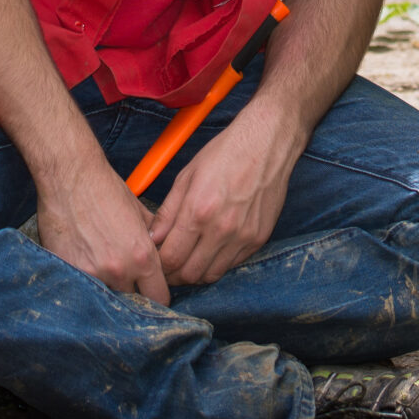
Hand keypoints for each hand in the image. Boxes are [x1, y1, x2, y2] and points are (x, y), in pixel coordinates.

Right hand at [34, 162, 171, 305]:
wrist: (71, 177)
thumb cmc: (105, 189)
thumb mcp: (139, 213)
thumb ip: (152, 238)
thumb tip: (159, 252)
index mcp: (143, 256)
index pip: (160, 297)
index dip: (156, 295)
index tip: (150, 291)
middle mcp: (120, 270)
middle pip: (133, 302)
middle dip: (132, 294)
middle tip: (125, 282)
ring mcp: (93, 273)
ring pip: (107, 298)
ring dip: (107, 289)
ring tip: (102, 272)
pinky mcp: (69, 270)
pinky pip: (82, 288)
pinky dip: (85, 283)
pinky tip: (84, 267)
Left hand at [148, 105, 302, 285]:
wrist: (266, 143)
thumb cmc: (225, 154)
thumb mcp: (187, 176)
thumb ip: (168, 212)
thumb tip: (152, 238)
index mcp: (198, 211)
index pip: (171, 258)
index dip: (159, 266)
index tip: (155, 261)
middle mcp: (221, 229)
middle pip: (190, 273)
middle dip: (174, 274)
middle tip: (168, 265)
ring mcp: (243, 236)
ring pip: (211, 274)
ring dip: (196, 273)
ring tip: (188, 260)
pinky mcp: (259, 238)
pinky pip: (232, 264)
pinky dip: (217, 263)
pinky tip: (210, 250)